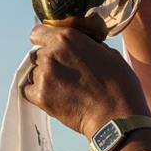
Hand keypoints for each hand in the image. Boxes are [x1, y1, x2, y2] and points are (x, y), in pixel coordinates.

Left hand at [21, 25, 150, 139]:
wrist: (117, 117)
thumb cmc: (120, 87)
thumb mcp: (110, 54)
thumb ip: (88, 46)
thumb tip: (81, 46)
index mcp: (68, 38)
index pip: (39, 32)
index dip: (46, 41)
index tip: (54, 49)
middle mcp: (51, 53)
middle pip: (38, 54)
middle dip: (50, 62)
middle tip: (69, 74)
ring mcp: (43, 74)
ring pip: (35, 72)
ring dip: (47, 78)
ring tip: (67, 89)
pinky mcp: (40, 95)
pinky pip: (30, 90)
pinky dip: (40, 93)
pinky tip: (58, 98)